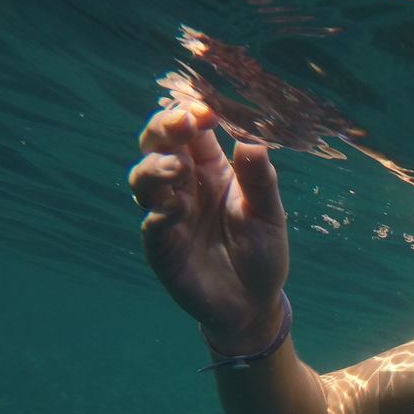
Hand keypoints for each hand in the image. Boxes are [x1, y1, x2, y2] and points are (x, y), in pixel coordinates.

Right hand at [128, 101, 289, 353]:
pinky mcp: (163, 247)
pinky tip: (176, 209)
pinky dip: (160, 213)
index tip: (206, 109)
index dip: (193, 114)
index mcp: (211, 169)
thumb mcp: (270, 214)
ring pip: (144, 179)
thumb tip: (252, 140)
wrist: (254, 304)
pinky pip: (152, 224)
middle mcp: (184, 185)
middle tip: (182, 122)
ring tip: (177, 168)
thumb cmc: (262, 252)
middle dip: (165, 128)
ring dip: (156, 168)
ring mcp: (169, 214)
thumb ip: (260, 179)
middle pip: (158, 144)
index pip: (192, 129)